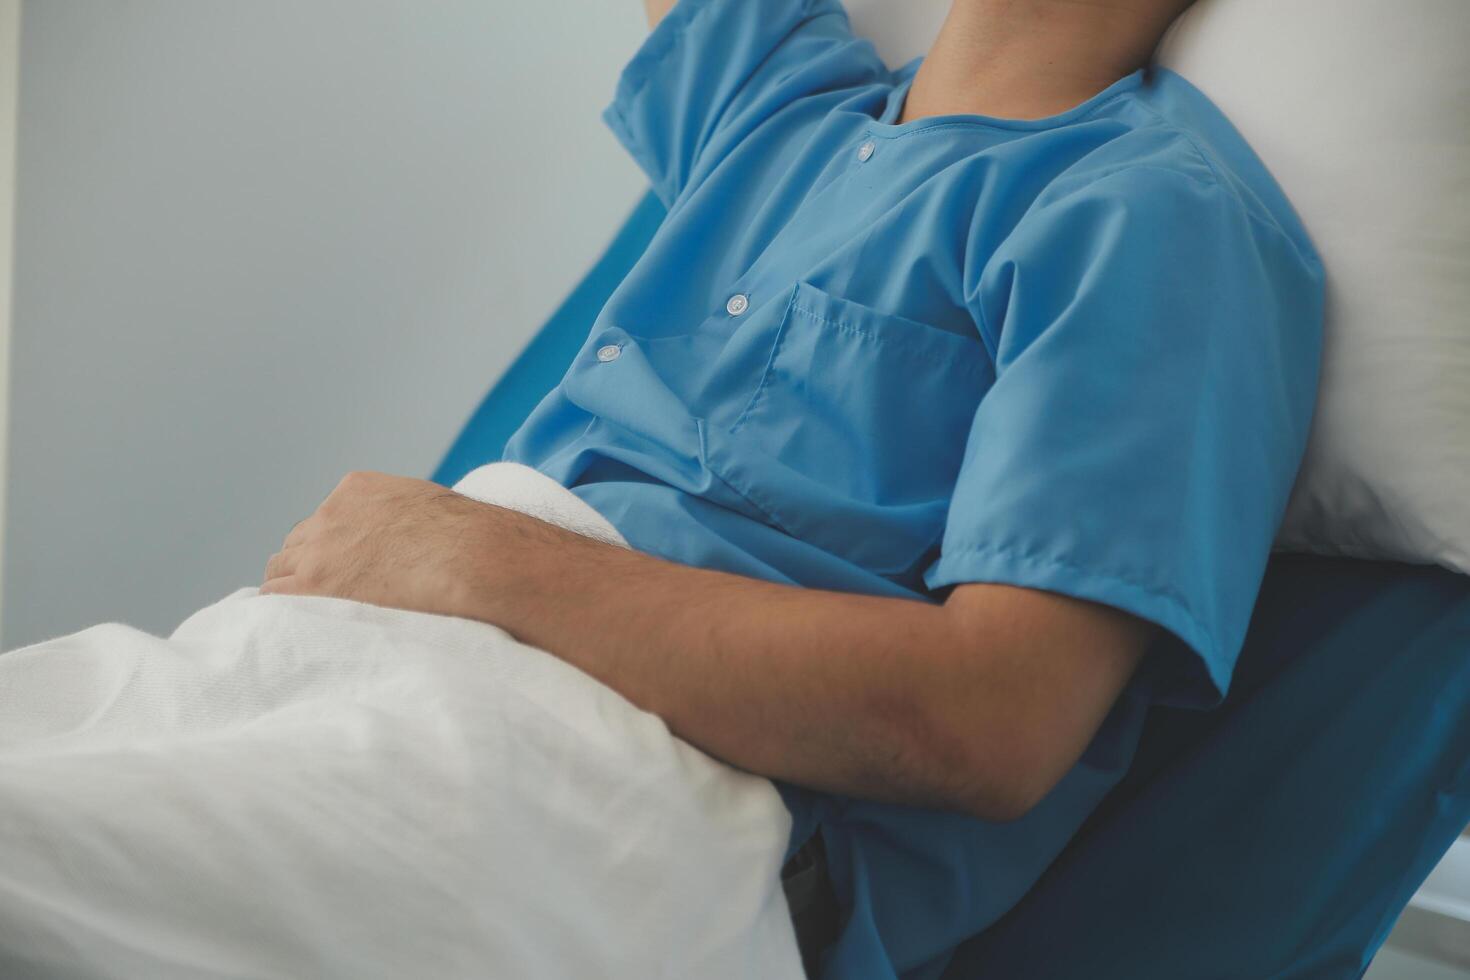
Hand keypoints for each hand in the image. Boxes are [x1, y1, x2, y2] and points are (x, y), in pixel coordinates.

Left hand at [260, 470, 501, 619]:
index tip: (343, 569)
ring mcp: (318, 549)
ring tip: (313, 618)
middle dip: (308, 568)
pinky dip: (285, 610)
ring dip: (294, 591)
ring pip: (280, 572)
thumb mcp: (430, 509)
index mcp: (357, 489)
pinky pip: (276, 597)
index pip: (325, 521)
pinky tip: (298, 627)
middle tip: (326, 598)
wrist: (469, 559)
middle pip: (297, 545)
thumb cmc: (469, 543)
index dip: (331, 549)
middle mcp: (330, 514)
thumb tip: (410, 547)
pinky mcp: (313, 584)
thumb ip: (403, 520)